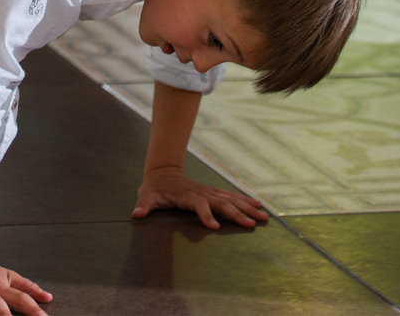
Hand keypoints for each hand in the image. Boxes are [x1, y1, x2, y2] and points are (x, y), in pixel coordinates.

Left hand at [133, 169, 267, 228]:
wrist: (162, 173)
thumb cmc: (154, 189)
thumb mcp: (146, 196)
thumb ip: (143, 205)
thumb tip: (135, 214)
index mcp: (187, 196)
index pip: (198, 205)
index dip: (205, 215)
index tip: (213, 227)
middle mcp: (202, 193)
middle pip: (221, 203)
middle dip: (237, 214)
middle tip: (252, 224)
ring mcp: (210, 192)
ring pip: (231, 200)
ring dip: (247, 208)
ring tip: (264, 218)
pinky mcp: (214, 193)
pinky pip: (232, 196)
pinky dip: (245, 201)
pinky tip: (259, 207)